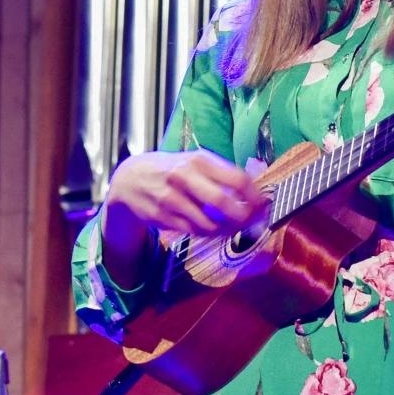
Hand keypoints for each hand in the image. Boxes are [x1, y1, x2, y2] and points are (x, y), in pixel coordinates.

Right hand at [98, 150, 268, 285]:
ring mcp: (171, 199)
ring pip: (208, 223)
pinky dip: (209, 234)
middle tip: (252, 222)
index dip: (255, 195)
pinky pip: (194, 232)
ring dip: (226, 230)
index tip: (263, 205)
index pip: (237, 178)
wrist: (130, 180)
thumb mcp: (195, 161)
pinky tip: (214, 229)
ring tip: (234, 228)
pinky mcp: (163, 217)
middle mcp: (184, 177)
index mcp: (199, 160)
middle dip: (243, 217)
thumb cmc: (172, 169)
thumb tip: (258, 182)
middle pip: (222, 203)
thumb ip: (223, 172)